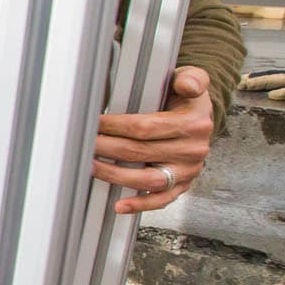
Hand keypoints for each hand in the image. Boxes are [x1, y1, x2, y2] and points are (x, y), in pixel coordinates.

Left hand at [93, 65, 215, 213]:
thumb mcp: (192, 80)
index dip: (114, 126)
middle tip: (83, 144)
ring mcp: (187, 171)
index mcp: (194, 124)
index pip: (145, 127)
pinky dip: (140, 205)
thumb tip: (189, 85)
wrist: (201, 119)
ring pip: (147, 179)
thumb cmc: (187, 99)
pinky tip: (119, 206)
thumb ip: (191, 78)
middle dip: (106, 148)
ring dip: (115, 175)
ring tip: (90, 167)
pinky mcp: (181, 186)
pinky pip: (160, 200)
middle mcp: (192, 150)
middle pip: (139, 152)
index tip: (93, 123)